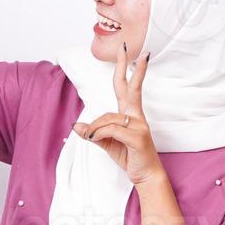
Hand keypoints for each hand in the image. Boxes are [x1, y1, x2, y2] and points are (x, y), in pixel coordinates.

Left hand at [73, 45, 164, 185]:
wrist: (147, 176)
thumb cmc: (131, 157)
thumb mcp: (108, 144)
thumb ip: (94, 133)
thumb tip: (77, 126)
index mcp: (131, 115)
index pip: (127, 87)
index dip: (126, 69)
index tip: (130, 52)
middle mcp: (137, 116)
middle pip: (129, 87)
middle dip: (126, 66)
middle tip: (126, 47)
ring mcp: (139, 126)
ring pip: (108, 117)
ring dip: (95, 128)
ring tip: (91, 137)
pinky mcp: (137, 137)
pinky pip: (111, 130)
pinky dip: (99, 134)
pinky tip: (95, 139)